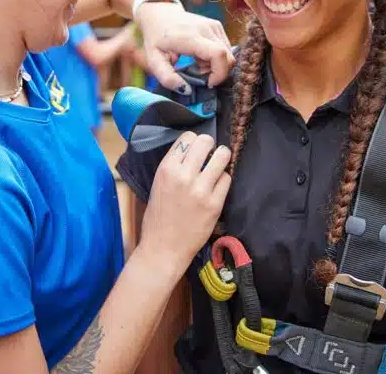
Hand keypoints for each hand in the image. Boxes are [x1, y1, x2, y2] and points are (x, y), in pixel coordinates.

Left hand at [135, 3, 233, 93]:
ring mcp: (214, 25)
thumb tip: (187, 90)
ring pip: (228, 54)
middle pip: (227, 57)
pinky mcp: (217, 25)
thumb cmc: (155, 38)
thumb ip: (167, 78)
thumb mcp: (153, 60)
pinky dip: (216, 58)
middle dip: (217, 72)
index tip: (207, 83)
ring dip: (216, 66)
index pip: (218, 55)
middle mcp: (206, 28)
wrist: (158, 13)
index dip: (219, 74)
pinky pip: (225, 48)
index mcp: (190, 37)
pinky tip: (200, 57)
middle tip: (198, 74)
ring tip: (197, 64)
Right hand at [138, 132, 231, 274]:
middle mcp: (183, 175)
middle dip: (210, 146)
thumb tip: (193, 151)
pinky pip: (227, 179)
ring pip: (222, 156)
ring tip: (218, 166)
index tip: (196, 151)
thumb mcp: (158, 184)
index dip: (194, 142)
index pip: (188, 137)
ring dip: (222, 158)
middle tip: (210, 156)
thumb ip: (174, 166)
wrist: (163, 248)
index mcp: (166, 169)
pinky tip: (217, 187)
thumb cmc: (158, 217)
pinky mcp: (214, 203)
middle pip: (206, 141)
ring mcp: (201, 189)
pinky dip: (223, 180)